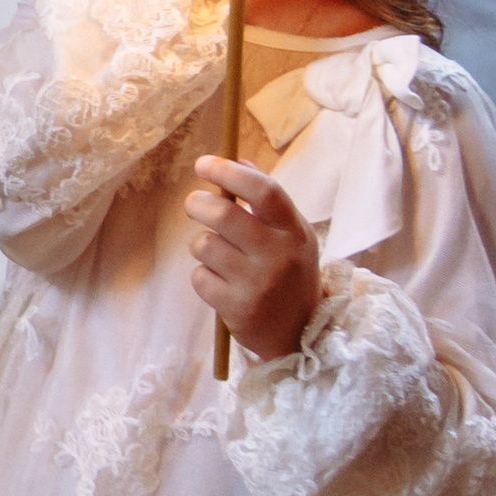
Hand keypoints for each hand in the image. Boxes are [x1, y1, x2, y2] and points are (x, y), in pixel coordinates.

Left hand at [186, 156, 321, 361]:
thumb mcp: (291, 235)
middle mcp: (278, 256)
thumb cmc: (290, 273)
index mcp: (294, 231)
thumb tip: (235, 160)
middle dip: (198, 203)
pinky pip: (200, 277)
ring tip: (216, 253)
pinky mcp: (237, 309)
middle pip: (224, 215)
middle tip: (195, 204)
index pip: (264, 191)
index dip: (230, 172)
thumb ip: (266, 199)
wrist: (300, 335)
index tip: (204, 164)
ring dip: (201, 243)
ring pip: (204, 245)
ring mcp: (257, 284)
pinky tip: (221, 282)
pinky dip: (203, 275)